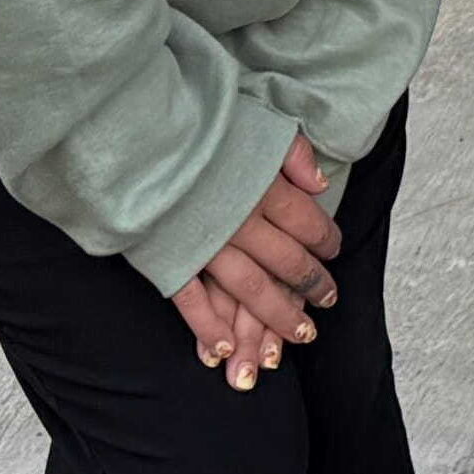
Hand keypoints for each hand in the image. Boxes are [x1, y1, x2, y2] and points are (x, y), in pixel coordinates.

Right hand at [167, 137, 334, 389]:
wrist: (139, 138)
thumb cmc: (202, 127)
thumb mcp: (260, 125)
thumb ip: (294, 155)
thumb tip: (321, 184)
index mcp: (264, 188)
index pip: (307, 223)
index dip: (325, 240)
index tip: (334, 251)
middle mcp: (240, 222)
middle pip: (286, 261)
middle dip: (311, 284)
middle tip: (327, 301)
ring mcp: (205, 246)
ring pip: (250, 289)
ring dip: (275, 316)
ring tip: (298, 337)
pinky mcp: (169, 261)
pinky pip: (190, 301)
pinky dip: (206, 326)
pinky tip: (222, 349)